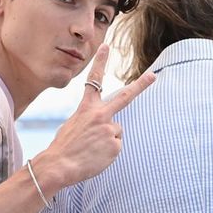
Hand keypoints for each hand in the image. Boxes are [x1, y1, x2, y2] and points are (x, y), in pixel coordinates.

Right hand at [33, 45, 154, 189]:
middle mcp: (100, 115)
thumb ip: (90, 120)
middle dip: (141, 85)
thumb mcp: (73, 126)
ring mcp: (109, 129)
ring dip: (106, 141)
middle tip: (153, 75)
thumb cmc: (63, 148)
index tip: (106, 47)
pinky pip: (116, 147)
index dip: (100, 62)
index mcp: (86, 108)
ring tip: (91, 149)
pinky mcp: (115, 145)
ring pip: (115, 132)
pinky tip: (95, 156)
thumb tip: (106, 127)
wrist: (59, 166)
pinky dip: (107, 153)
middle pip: (124, 97)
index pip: (93, 80)